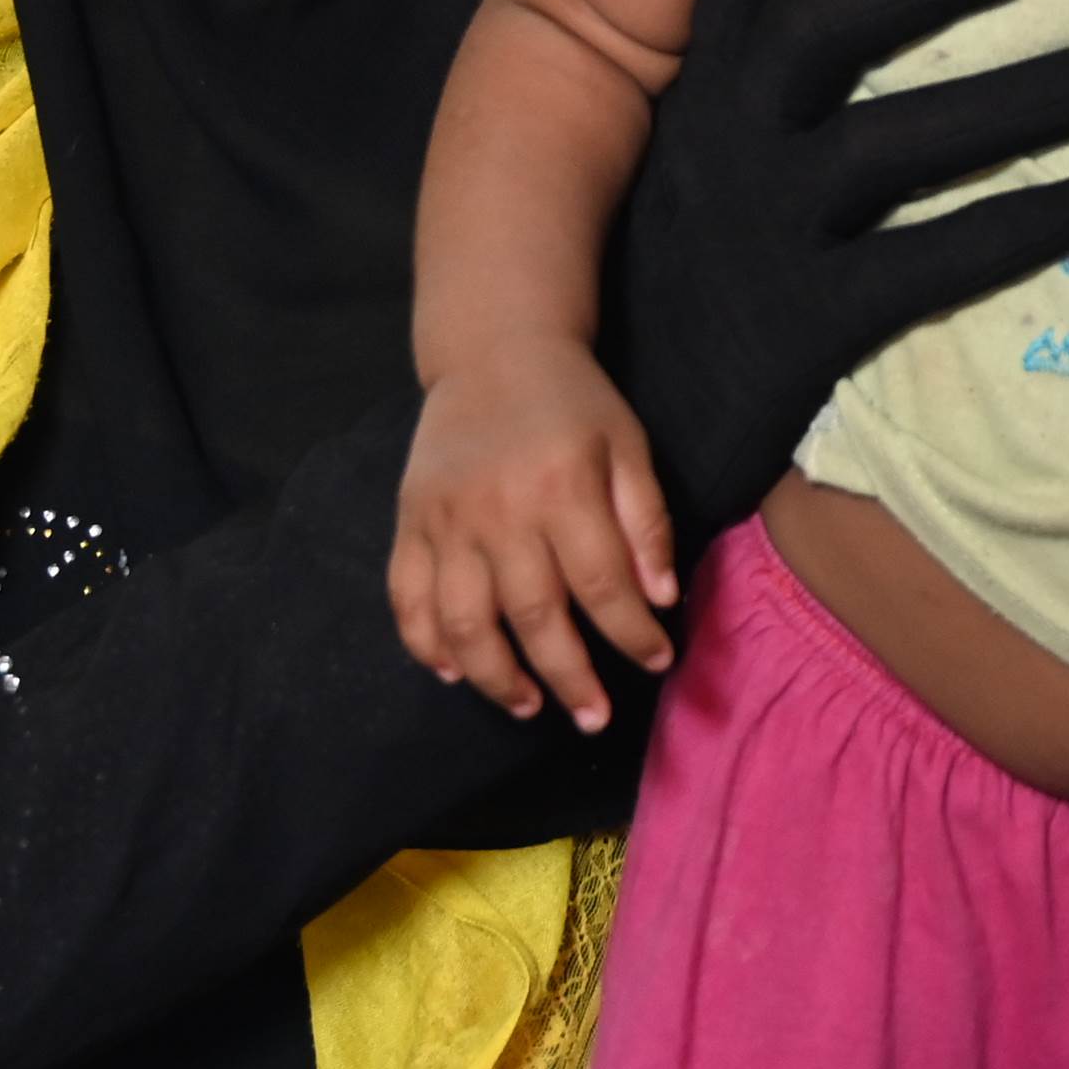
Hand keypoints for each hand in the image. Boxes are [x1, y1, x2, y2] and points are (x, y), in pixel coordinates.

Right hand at [392, 340, 673, 729]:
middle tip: (594, 717)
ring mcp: (445, 520)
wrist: (494, 351)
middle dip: (570, 676)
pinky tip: (453, 672)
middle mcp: (499, 510)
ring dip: (495, 677)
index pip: (603, 585)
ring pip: (463, 622)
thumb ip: (647, 521)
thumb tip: (662, 598)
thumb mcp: (629, 446)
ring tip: (528, 707)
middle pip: (533, 616)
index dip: (632, 635)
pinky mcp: (408, 522)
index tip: (657, 662)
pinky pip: (407, 598)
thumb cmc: (575, 403)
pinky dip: (425, 643)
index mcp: (563, 488)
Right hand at [607, 0, 1068, 533]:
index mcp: (699, 78)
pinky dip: (1001, 232)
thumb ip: (787, 47)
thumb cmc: (716, 242)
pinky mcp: (794, 333)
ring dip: (1003, 102)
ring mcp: (749, 239)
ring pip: (875, 147)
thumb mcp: (722, 131)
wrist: (643, 421)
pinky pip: (909, 273)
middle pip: (815, 28)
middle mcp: (712, 142)